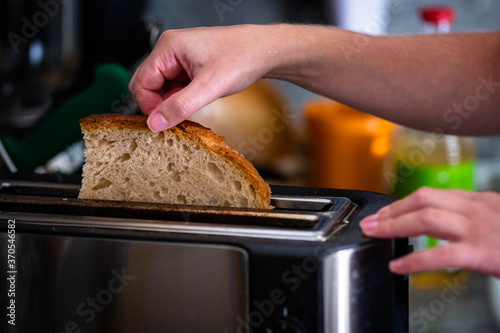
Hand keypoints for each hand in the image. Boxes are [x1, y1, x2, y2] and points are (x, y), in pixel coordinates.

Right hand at [128, 24, 292, 131]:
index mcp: (168, 47)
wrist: (264, 51)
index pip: (140, 82)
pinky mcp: (189, 66)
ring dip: (173, 103)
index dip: (149, 106)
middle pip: (148, 85)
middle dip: (161, 105)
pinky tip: (198, 101)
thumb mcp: (209, 87)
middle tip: (180, 117)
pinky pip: (175, 87)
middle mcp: (170, 50)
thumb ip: (179, 106)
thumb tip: (155, 123)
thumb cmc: (241, 58)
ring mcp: (179, 58)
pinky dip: (182, 99)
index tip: (164, 122)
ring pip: (162, 89)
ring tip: (195, 106)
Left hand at [360, 187, 499, 277]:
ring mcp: (481, 228)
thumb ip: (477, 221)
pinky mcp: (484, 252)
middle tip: (370, 221)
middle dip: (392, 209)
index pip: (434, 194)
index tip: (388, 211)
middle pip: (424, 198)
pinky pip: (441, 254)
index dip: (404, 202)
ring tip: (373, 233)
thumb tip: (452, 231)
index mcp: (483, 201)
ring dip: (393, 224)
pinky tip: (397, 265)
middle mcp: (479, 208)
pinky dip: (414, 259)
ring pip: (426, 217)